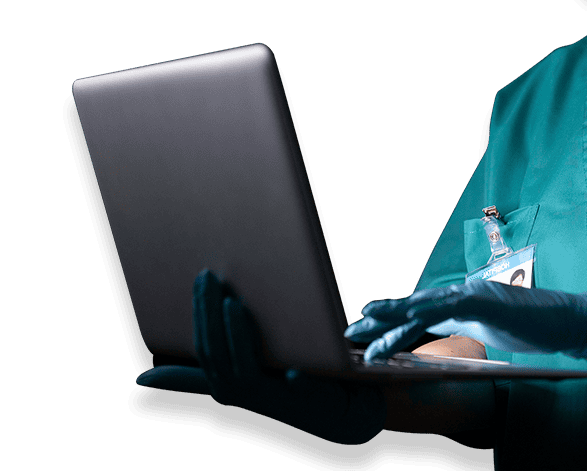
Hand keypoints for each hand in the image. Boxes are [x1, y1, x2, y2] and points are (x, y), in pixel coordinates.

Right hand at [136, 269, 385, 443]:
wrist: (342, 406)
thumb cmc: (290, 380)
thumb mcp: (248, 367)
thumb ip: (209, 365)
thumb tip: (148, 375)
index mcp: (228, 382)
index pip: (201, 354)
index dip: (184, 331)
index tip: (164, 320)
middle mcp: (243, 394)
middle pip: (214, 354)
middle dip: (207, 313)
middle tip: (206, 277)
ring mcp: (272, 398)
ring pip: (240, 369)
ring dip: (234, 333)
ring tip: (233, 302)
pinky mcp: (305, 400)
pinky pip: (296, 386)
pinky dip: (293, 375)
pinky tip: (291, 365)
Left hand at [345, 280, 586, 365]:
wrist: (567, 319)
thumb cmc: (532, 326)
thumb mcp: (490, 330)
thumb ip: (466, 329)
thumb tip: (443, 338)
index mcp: (462, 304)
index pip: (420, 311)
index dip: (391, 318)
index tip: (365, 326)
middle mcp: (462, 294)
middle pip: (413, 305)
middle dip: (381, 318)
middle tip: (351, 328)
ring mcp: (471, 295)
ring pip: (421, 307)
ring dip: (391, 322)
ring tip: (365, 334)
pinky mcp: (481, 302)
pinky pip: (443, 311)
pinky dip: (419, 319)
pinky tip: (403, 326)